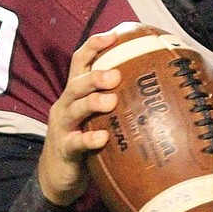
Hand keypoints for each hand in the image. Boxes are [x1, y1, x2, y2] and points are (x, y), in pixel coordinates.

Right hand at [37, 29, 121, 205]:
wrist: (58, 175)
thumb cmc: (84, 137)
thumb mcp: (96, 114)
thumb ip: (115, 98)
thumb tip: (154, 84)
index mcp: (75, 92)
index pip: (80, 62)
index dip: (94, 46)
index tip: (113, 36)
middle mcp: (66, 104)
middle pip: (77, 83)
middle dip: (95, 76)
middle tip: (117, 75)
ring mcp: (63, 126)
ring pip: (74, 109)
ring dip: (93, 103)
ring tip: (112, 101)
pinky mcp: (64, 149)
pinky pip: (75, 143)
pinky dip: (89, 139)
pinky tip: (103, 138)